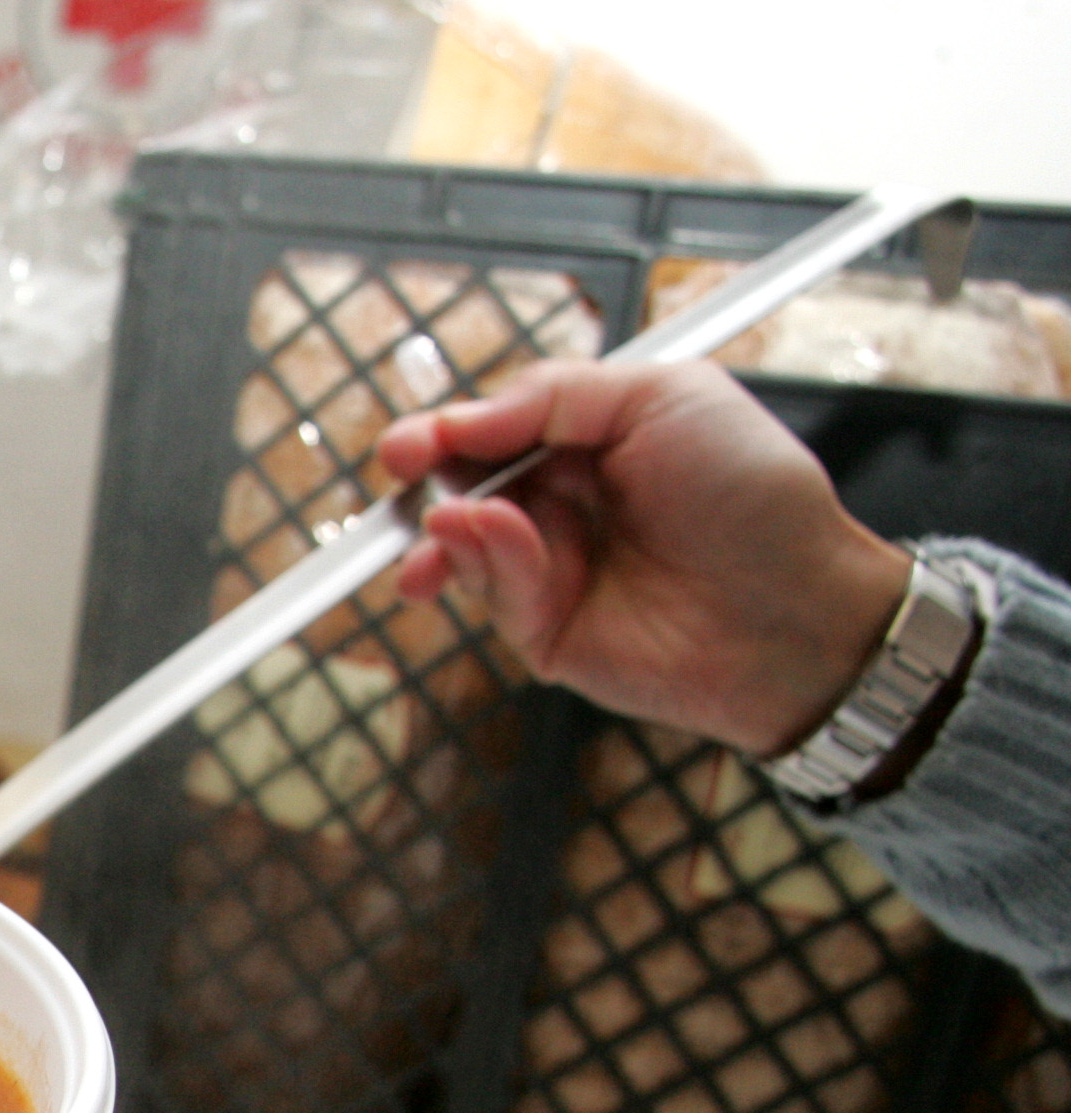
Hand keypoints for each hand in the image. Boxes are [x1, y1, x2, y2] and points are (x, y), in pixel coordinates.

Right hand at [377, 360, 913, 757]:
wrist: (795, 609)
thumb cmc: (756, 496)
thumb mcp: (664, 395)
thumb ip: (555, 394)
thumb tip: (465, 418)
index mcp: (591, 441)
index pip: (496, 428)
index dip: (449, 429)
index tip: (415, 439)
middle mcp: (565, 503)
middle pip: (464, 483)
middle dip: (428, 477)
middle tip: (406, 471)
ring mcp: (551, 568)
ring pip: (462, 542)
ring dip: (446, 526)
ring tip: (446, 525)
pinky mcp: (544, 630)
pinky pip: (491, 590)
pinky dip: (485, 562)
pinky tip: (492, 543)